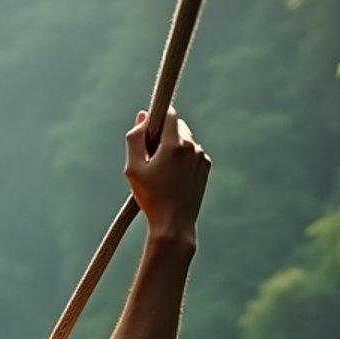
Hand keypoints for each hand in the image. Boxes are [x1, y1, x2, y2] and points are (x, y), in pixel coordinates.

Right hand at [125, 108, 210, 242]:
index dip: (156, 118)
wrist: (173, 224)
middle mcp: (192, 146)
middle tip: (150, 157)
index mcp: (175, 144)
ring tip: (161, 171)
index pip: (169, 114)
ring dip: (173, 147)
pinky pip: (192, 153)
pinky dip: (182, 159)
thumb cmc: (150, 197)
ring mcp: (201, 157)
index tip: (147, 133)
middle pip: (177, 126)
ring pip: (185, 140)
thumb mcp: (133, 168)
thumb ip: (135, 138)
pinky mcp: (205, 167)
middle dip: (164, 134)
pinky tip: (173, 177)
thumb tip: (143, 116)